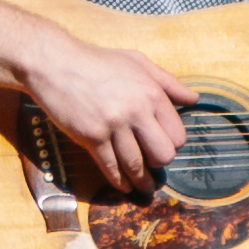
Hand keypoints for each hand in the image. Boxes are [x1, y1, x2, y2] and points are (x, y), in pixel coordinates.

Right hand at [14, 36, 193, 198]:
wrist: (54, 62)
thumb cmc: (96, 60)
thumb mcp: (137, 61)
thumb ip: (168, 82)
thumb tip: (194, 99)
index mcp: (151, 93)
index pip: (177, 134)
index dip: (172, 145)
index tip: (162, 147)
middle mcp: (136, 110)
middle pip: (163, 155)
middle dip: (158, 163)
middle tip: (152, 164)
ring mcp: (113, 125)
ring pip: (136, 165)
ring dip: (141, 180)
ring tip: (142, 187)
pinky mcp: (91, 136)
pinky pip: (111, 167)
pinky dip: (118, 181)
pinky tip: (122, 185)